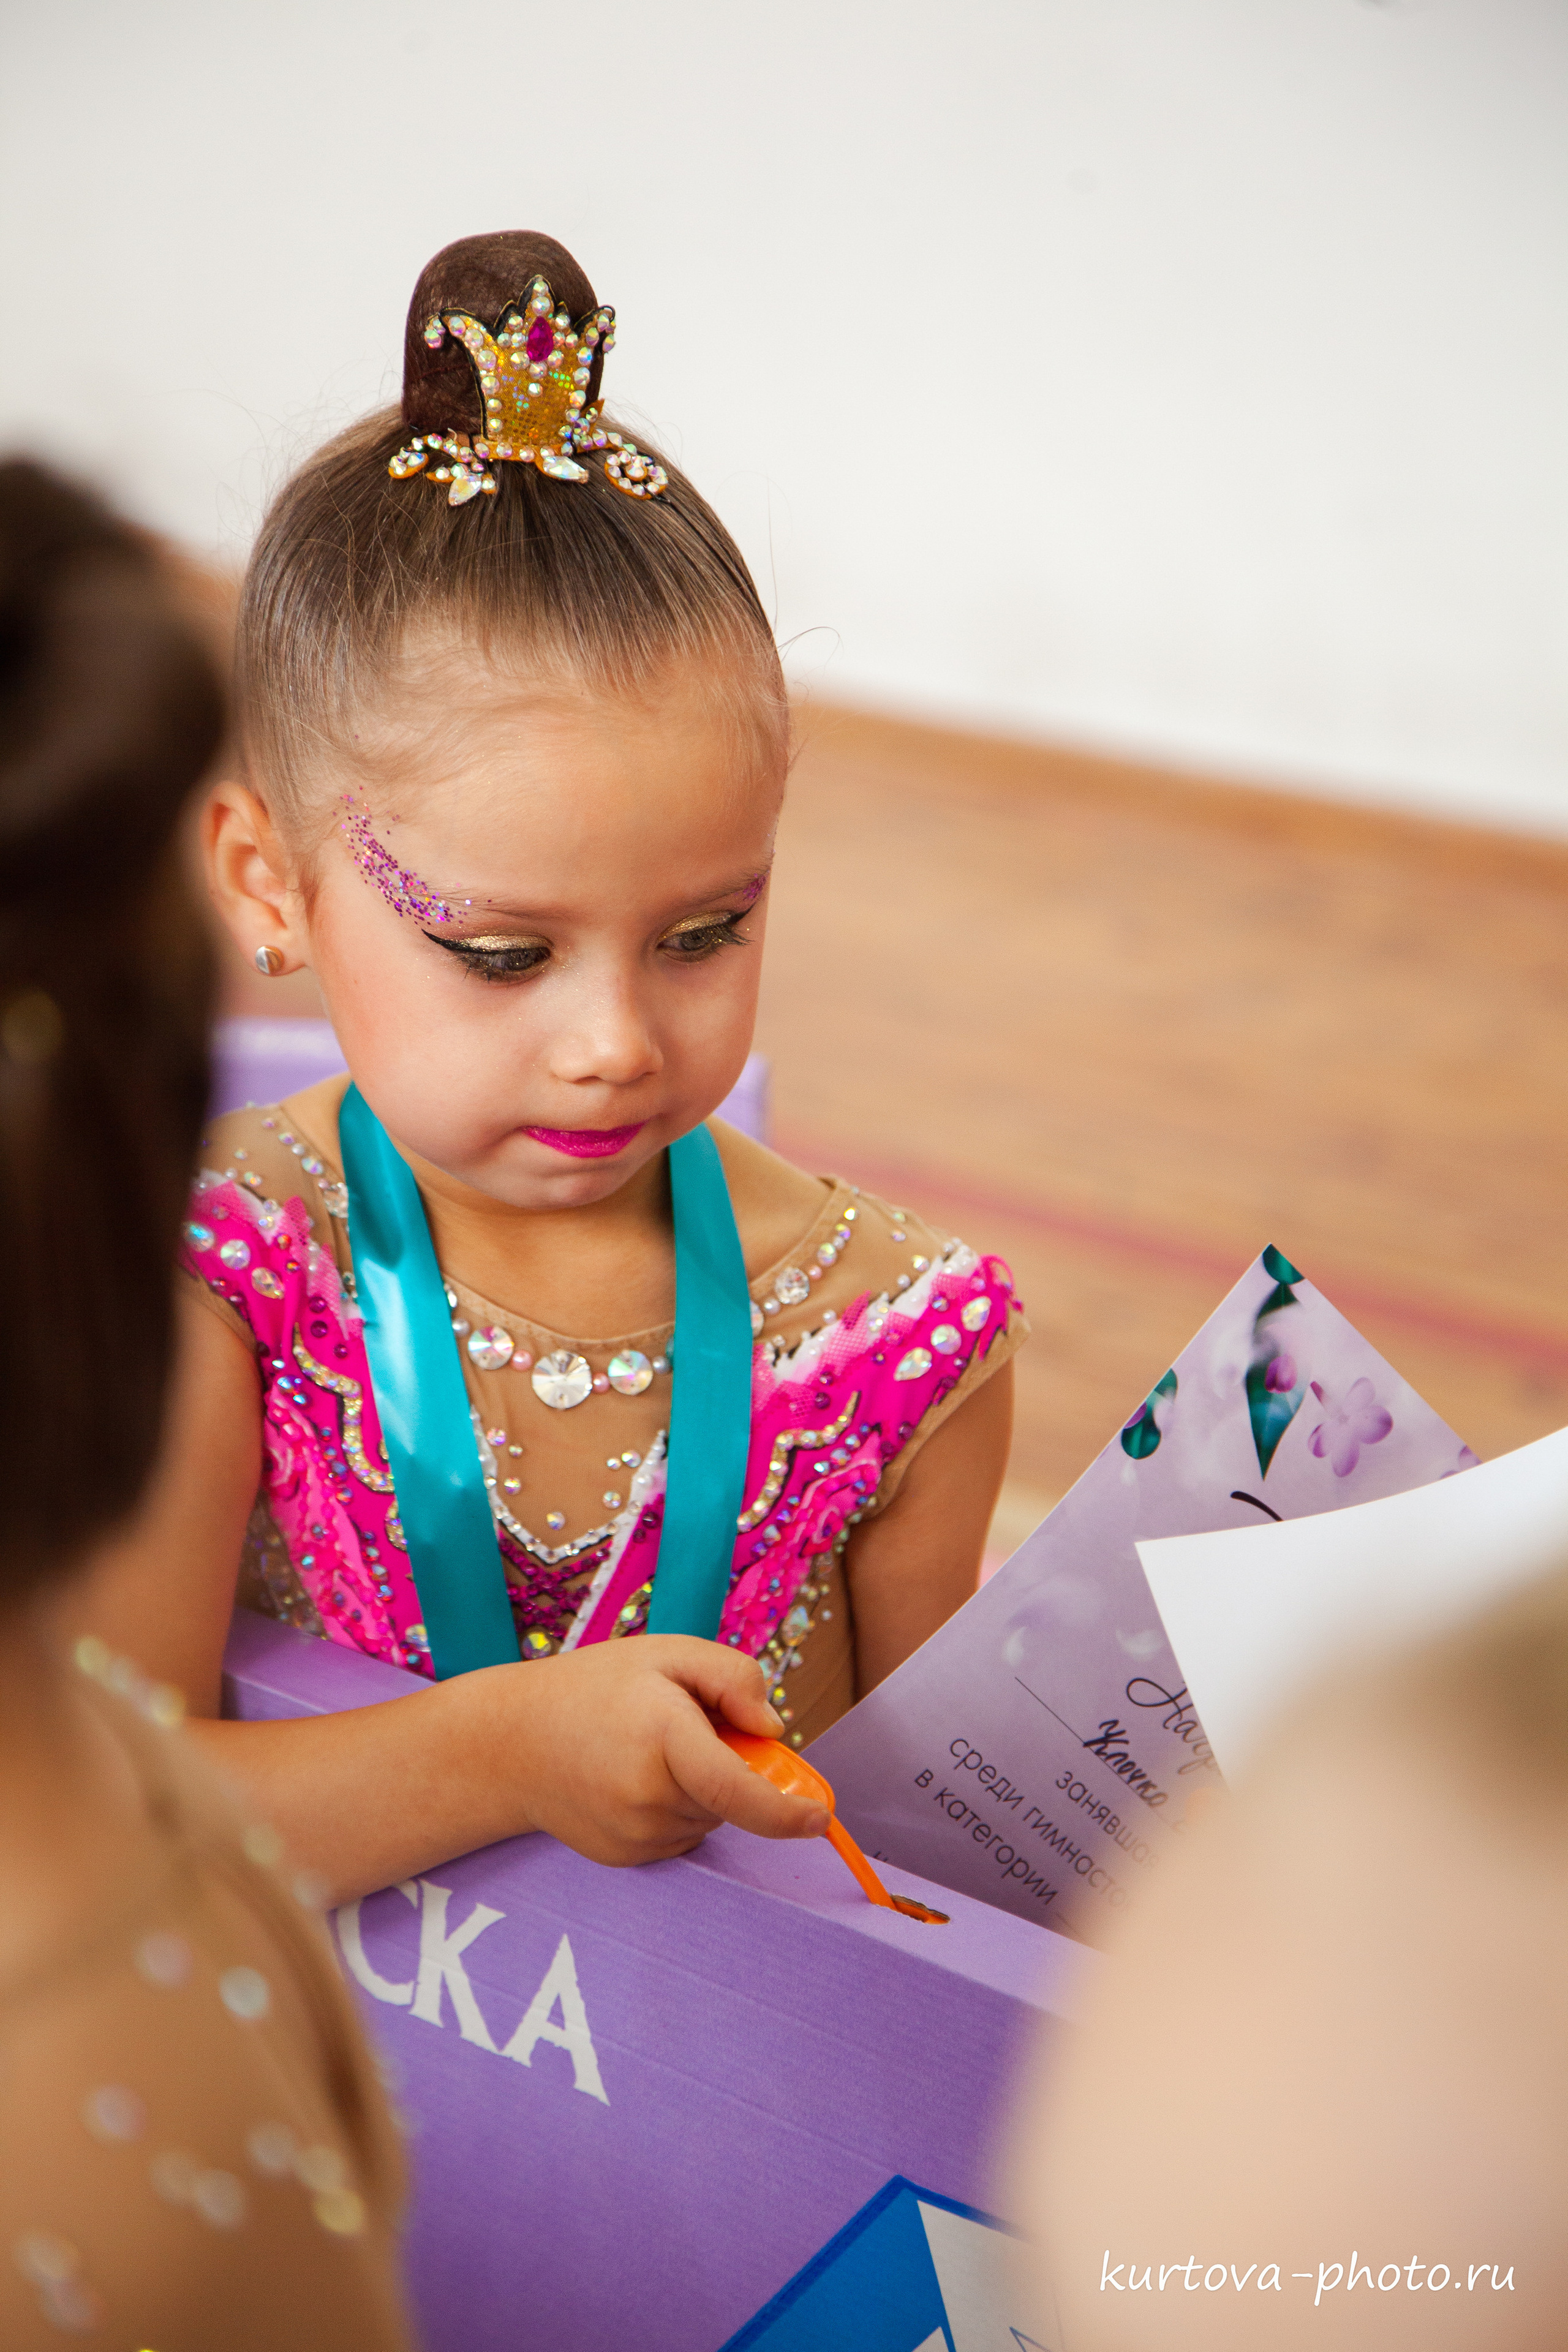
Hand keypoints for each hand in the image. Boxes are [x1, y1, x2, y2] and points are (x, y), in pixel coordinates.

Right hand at [495, 1635, 831, 1865]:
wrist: (510, 1742)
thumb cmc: (594, 1688)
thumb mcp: (667, 1653)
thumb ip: (733, 1678)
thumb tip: (773, 1730)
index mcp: (663, 1738)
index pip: (739, 1792)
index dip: (788, 1812)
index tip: (821, 1818)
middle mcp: (649, 1797)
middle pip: (731, 1797)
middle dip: (729, 1766)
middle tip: (683, 1725)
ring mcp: (634, 1835)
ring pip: (708, 1818)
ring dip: (701, 1788)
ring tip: (648, 1749)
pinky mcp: (626, 1857)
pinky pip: (680, 1835)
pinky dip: (676, 1808)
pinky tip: (633, 1779)